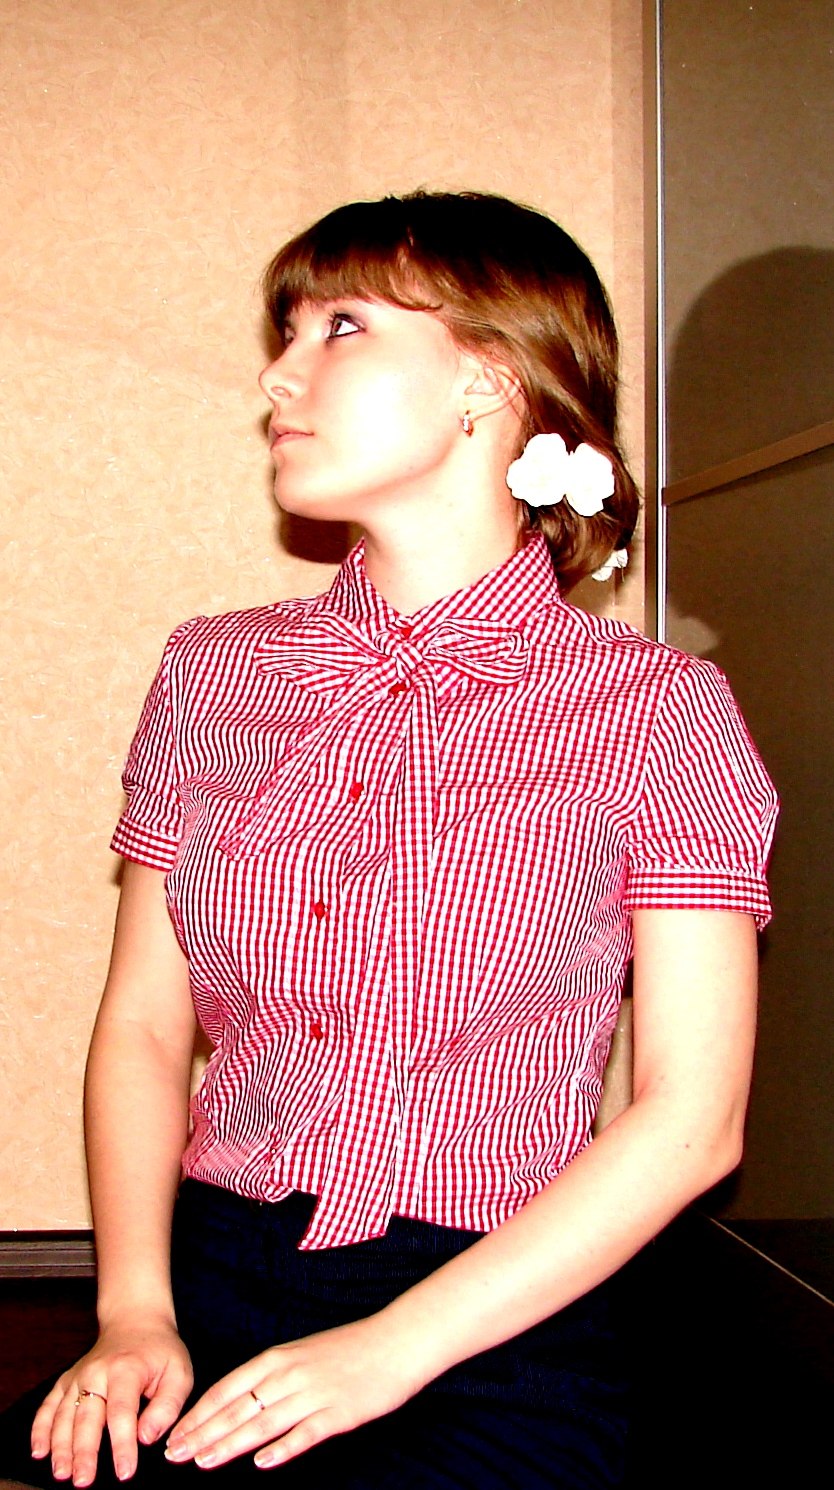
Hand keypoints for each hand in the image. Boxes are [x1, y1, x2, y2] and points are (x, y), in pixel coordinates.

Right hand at [31, 1315, 192, 1485]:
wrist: (136, 1320)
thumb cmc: (160, 1351)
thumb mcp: (179, 1372)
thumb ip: (167, 1406)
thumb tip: (147, 1438)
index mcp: (126, 1369)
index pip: (122, 1412)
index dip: (122, 1444)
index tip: (125, 1472)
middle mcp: (97, 1372)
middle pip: (87, 1417)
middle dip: (84, 1452)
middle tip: (83, 1481)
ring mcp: (78, 1375)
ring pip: (64, 1414)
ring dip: (60, 1446)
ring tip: (62, 1473)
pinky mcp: (67, 1380)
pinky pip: (49, 1405)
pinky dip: (41, 1429)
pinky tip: (39, 1452)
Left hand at [164, 1314, 424, 1470]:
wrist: (396, 1341)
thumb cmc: (349, 1348)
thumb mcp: (303, 1352)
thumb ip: (273, 1375)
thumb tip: (241, 1401)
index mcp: (278, 1357)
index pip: (227, 1388)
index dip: (199, 1414)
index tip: (176, 1434)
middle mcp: (289, 1374)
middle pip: (237, 1409)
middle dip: (203, 1433)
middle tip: (174, 1455)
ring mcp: (313, 1394)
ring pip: (263, 1424)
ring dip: (229, 1444)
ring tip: (203, 1462)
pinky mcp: (339, 1413)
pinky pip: (305, 1434)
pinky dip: (282, 1448)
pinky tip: (262, 1463)